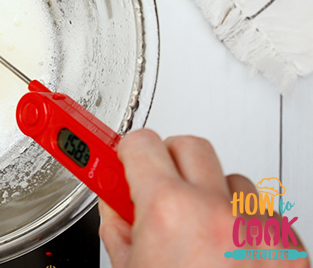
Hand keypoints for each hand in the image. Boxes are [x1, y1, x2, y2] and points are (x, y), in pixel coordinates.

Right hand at [99, 129, 308, 267]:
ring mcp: (255, 224)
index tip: (110, 154)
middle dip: (164, 161)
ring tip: (192, 233)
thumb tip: (114, 206)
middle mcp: (217, 208)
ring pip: (227, 177)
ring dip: (206, 194)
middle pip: (186, 145)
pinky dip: (237, 223)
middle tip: (149, 187)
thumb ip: (118, 231)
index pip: (138, 144)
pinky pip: (257, 211)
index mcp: (168, 210)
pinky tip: (223, 254)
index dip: (121, 151)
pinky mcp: (286, 244)